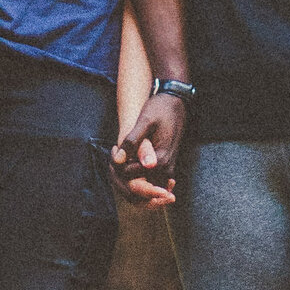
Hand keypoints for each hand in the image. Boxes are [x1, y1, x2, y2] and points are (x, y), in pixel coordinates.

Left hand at [110, 88, 184, 208]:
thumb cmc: (160, 109)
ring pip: (142, 184)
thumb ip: (132, 141)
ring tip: (121, 152)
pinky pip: (148, 179)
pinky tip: (130, 155)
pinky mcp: (166, 168)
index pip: (129, 176)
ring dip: (128, 174)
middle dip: (121, 173)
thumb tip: (118, 160)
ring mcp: (167, 170)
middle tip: (115, 150)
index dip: (117, 164)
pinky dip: (135, 173)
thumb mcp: (145, 121)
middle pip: (136, 185)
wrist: (176, 103)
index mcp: (160, 161)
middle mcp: (165, 170)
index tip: (113, 148)